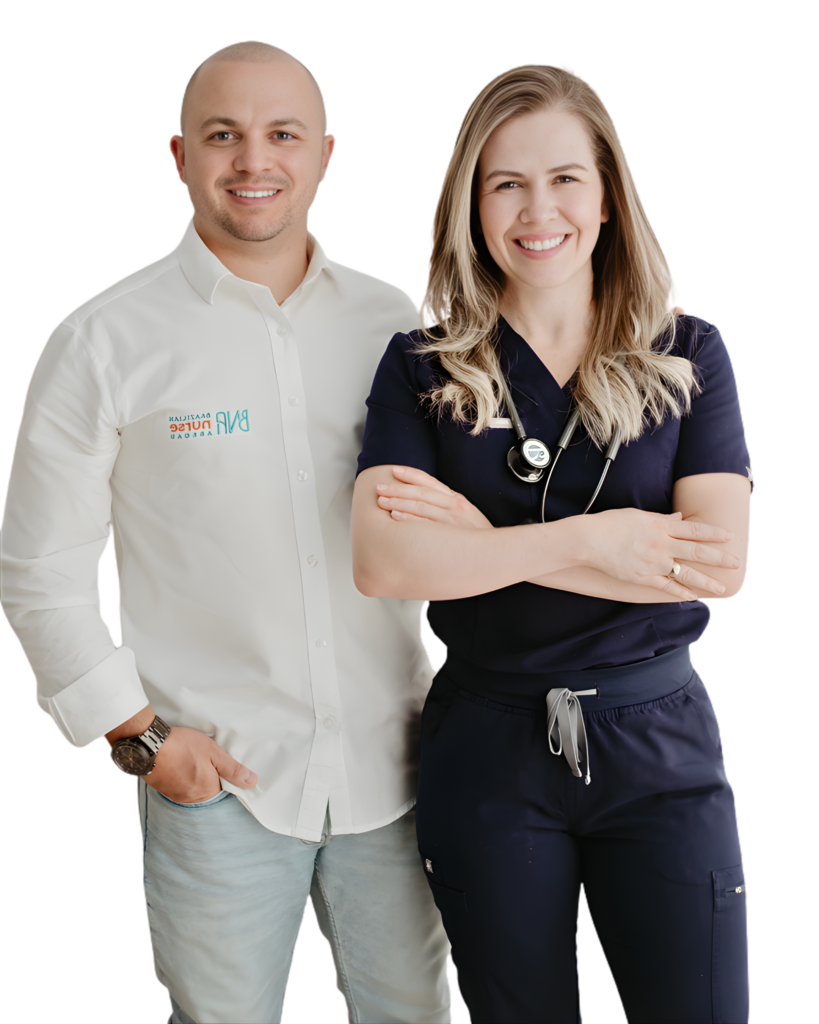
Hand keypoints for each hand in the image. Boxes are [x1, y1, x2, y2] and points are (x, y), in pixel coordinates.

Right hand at [144, 725, 257, 803]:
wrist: (148, 745)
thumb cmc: (182, 745)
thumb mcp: (213, 751)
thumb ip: (232, 769)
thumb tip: (252, 782)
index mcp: (208, 789)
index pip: (224, 789)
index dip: (224, 776)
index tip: (220, 764)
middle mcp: (193, 798)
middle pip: (209, 790)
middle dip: (210, 777)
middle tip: (205, 759)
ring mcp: (177, 796)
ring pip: (194, 790)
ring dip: (196, 778)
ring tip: (192, 760)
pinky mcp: (165, 792)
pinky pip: (180, 789)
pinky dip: (183, 779)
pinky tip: (180, 765)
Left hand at [376, 466, 492, 528]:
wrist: (497, 555)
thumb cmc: (477, 537)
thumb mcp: (466, 515)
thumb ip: (446, 506)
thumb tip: (422, 501)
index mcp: (456, 499)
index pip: (429, 482)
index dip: (410, 474)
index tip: (394, 471)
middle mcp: (455, 506)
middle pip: (421, 493)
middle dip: (397, 490)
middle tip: (380, 489)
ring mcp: (452, 521)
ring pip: (420, 507)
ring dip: (398, 503)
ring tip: (382, 502)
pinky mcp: (450, 535)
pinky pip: (425, 525)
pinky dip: (409, 520)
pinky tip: (395, 518)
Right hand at [583, 508, 738, 598]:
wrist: (589, 540)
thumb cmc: (611, 523)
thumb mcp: (638, 515)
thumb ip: (661, 518)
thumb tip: (679, 518)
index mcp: (660, 526)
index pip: (694, 530)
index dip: (713, 533)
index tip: (730, 536)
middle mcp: (661, 544)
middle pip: (696, 551)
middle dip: (719, 558)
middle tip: (736, 563)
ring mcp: (652, 562)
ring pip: (686, 573)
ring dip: (706, 581)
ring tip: (722, 588)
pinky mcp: (641, 577)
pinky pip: (665, 587)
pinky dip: (680, 593)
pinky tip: (692, 597)